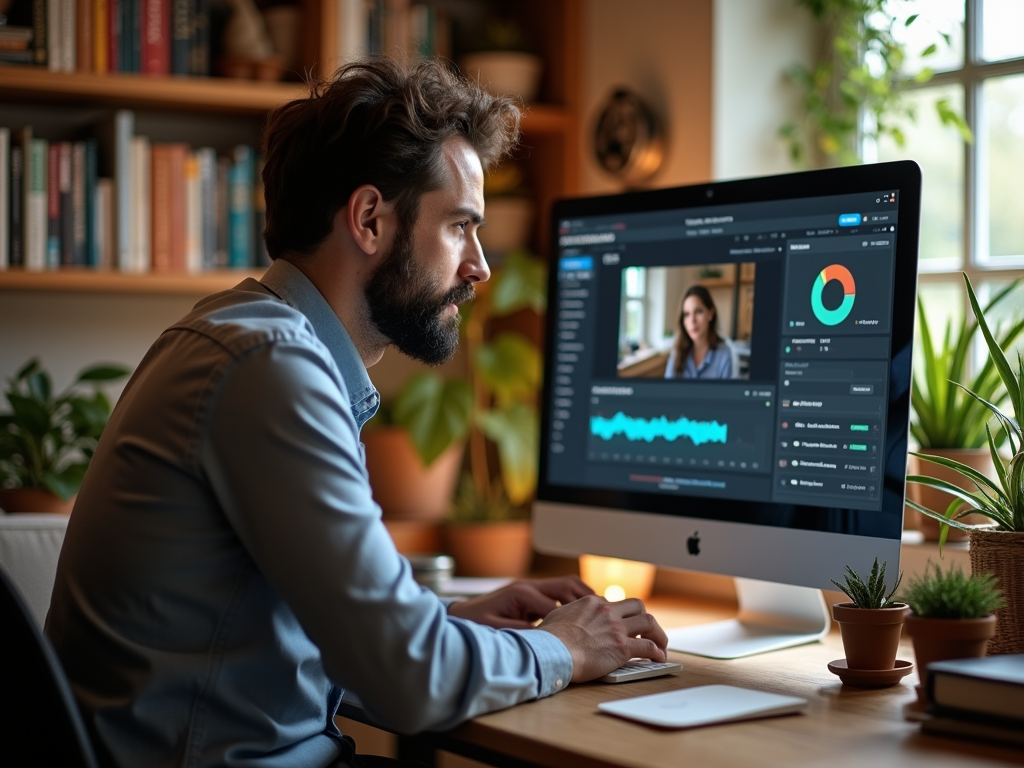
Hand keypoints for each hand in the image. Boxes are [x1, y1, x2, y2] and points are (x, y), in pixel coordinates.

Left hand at [446, 576, 593, 628]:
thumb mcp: (495, 631)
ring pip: (566, 586)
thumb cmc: (474, 623)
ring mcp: (531, 589)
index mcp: (521, 594)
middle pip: (567, 585)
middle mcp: (529, 587)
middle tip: (606, 614)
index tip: (590, 630)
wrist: (460, 614)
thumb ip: (520, 633)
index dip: (573, 617)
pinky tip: (584, 615)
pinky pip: (558, 593)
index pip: (556, 604)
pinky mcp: (531, 595)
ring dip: (583, 597)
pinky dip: (573, 601)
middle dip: (587, 600)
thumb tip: (545, 639)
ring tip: (601, 612)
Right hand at [535, 595, 667, 681]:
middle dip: (644, 618)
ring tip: (661, 644)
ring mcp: (617, 628)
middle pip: (637, 606)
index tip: (623, 625)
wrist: (552, 651)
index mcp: (592, 603)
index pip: (615, 604)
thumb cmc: (549, 638)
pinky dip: (658, 652)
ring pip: (649, 622)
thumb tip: (567, 620)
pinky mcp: (622, 648)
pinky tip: (660, 658)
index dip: (621, 615)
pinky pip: (649, 647)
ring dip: (658, 633)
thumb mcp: (558, 615)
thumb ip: (569, 614)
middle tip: (646, 631)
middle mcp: (608, 612)